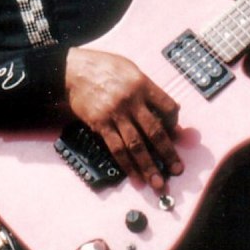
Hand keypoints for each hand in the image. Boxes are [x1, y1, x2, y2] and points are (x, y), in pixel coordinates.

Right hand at [64, 48, 182, 190]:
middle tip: (177, 170)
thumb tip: (163, 111)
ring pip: (136, 145)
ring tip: (157, 183)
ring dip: (149, 166)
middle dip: (168, 153)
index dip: (175, 123)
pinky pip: (116, 148)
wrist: (72, 70)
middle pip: (155, 131)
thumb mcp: (130, 69)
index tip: (175, 134)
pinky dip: (127, 164)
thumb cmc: (102, 67)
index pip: (169, 107)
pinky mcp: (100, 123)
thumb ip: (147, 89)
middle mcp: (131, 101)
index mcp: (142, 85)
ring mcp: (115, 113)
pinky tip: (134, 176)